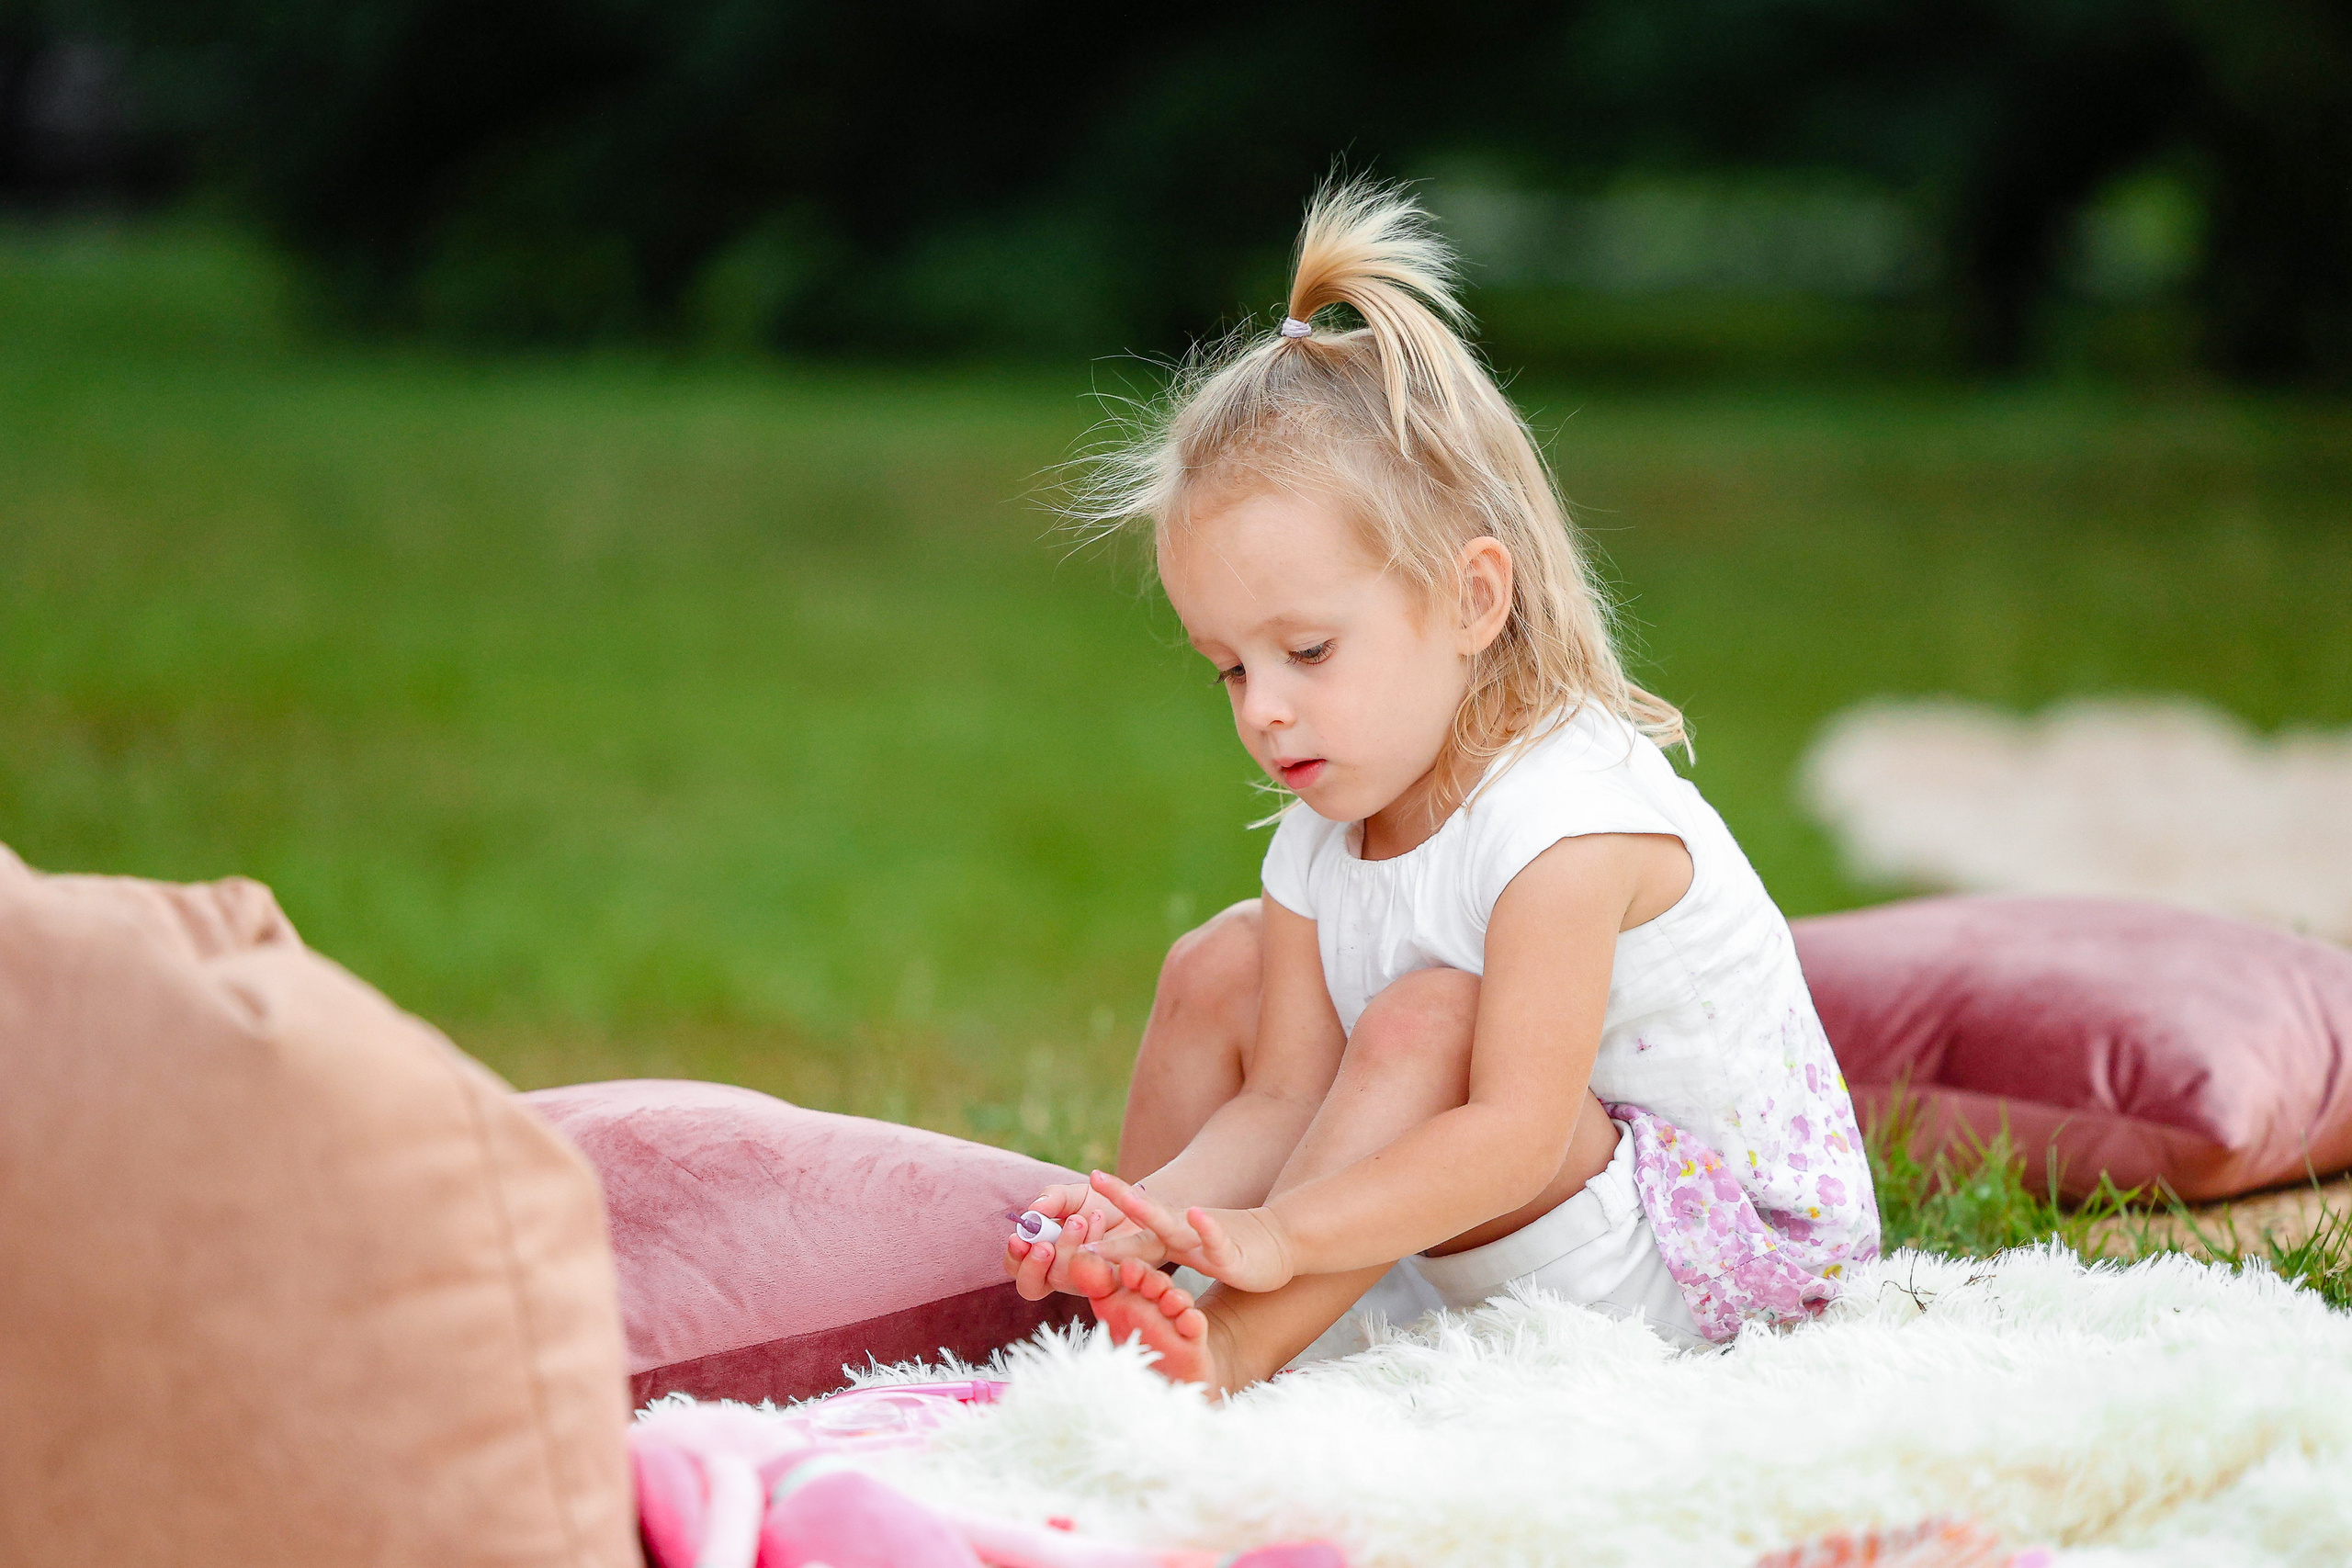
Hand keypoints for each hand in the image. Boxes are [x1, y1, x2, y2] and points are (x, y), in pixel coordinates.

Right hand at [1003, 1182, 1149, 1299]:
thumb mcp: (1072, 1195)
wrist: (1139, 1205)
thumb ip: (1052, 1199)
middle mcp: (1056, 1272)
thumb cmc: (1099, 1204)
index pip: (1016, 1266)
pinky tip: (1099, 1221)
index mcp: (1041, 1252)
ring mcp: (1080, 1281)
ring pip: (1060, 1278)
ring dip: (1066, 1246)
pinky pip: (1092, 1273)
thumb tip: (1032, 1212)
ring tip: (1080, 1219)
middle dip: (1034, 1265)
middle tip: (1044, 1245)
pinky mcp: (1105, 1283)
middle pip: (1030, 1286)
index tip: (1018, 1238)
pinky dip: (1092, 1243)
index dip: (1014, 1256)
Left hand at [1083, 1169, 1295, 1293]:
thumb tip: (1110, 1256)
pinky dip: (1204, 1227)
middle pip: (1144, 1213)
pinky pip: (1214, 1239)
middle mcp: (1180, 1232)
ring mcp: (1201, 1240)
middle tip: (1093, 1178)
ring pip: (1172, 1225)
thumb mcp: (1183, 1252)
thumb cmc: (1225, 1249)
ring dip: (1149, 1212)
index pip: (1129, 1225)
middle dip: (1117, 1197)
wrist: (1276, 1244)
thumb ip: (1151, 1251)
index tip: (1072, 1212)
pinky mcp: (1228, 1254)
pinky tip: (1195, 1214)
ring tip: (1128, 1198)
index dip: (1102, 1216)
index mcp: (1167, 1235)